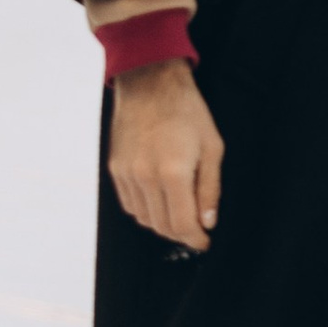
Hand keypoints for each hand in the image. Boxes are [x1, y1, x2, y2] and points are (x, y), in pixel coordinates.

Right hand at [108, 62, 224, 253]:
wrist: (150, 84)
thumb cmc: (188, 112)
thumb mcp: (212, 148)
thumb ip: (210, 189)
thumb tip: (208, 221)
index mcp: (173, 172)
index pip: (182, 223)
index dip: (196, 238)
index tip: (205, 242)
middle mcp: (145, 177)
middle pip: (162, 225)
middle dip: (181, 234)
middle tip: (197, 232)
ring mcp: (126, 174)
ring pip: (143, 218)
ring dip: (163, 225)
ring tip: (181, 217)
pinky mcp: (115, 169)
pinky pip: (129, 204)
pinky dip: (145, 211)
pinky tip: (160, 203)